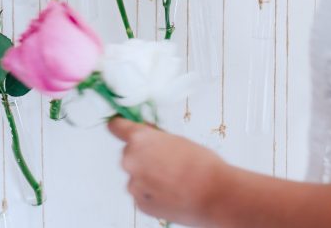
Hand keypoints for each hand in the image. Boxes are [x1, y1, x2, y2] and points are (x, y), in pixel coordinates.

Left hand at [108, 117, 229, 225]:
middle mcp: (130, 160)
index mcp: (139, 139)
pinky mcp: (140, 203)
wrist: (215, 195)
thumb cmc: (201, 165)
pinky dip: (152, 193)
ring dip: (147, 176)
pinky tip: (171, 192)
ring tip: (173, 180)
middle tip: (165, 161)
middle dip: (142, 156)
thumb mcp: (176, 139)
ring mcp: (134, 184)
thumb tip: (147, 137)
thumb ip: (155, 137)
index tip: (120, 127)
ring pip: (136, 175)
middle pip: (129, 153)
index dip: (120, 126)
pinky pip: (142, 193)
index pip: (116, 126)